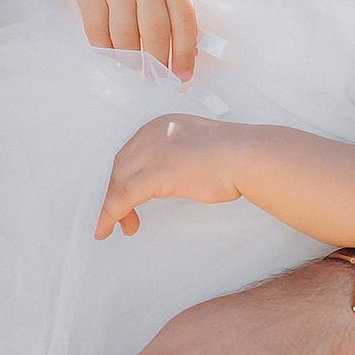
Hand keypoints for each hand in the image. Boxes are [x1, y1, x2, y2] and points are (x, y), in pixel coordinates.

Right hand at [72, 0, 199, 79]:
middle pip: (154, 32)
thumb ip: (176, 10)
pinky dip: (105, 52)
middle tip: (155, 82)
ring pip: (124, 36)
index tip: (183, 78)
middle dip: (156, 64)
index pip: (183, 22)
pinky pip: (97, 32)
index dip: (184, 54)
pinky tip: (112, 60)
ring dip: (130, 62)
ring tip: (135, 74)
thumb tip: (186, 58)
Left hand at [97, 115, 248, 236]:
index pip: (130, 154)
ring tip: (116, 228)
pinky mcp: (157, 172)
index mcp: (161, 125)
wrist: (246, 156)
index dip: (123, 178)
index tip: (124, 198)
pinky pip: (123, 196)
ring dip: (112, 208)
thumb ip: (176, 156)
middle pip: (120, 167)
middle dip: (116, 194)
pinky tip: (108, 227)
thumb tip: (169, 177)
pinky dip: (111, 213)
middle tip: (119, 218)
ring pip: (118, 183)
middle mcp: (151, 134)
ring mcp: (153, 152)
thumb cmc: (232, 156)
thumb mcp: (195, 147)